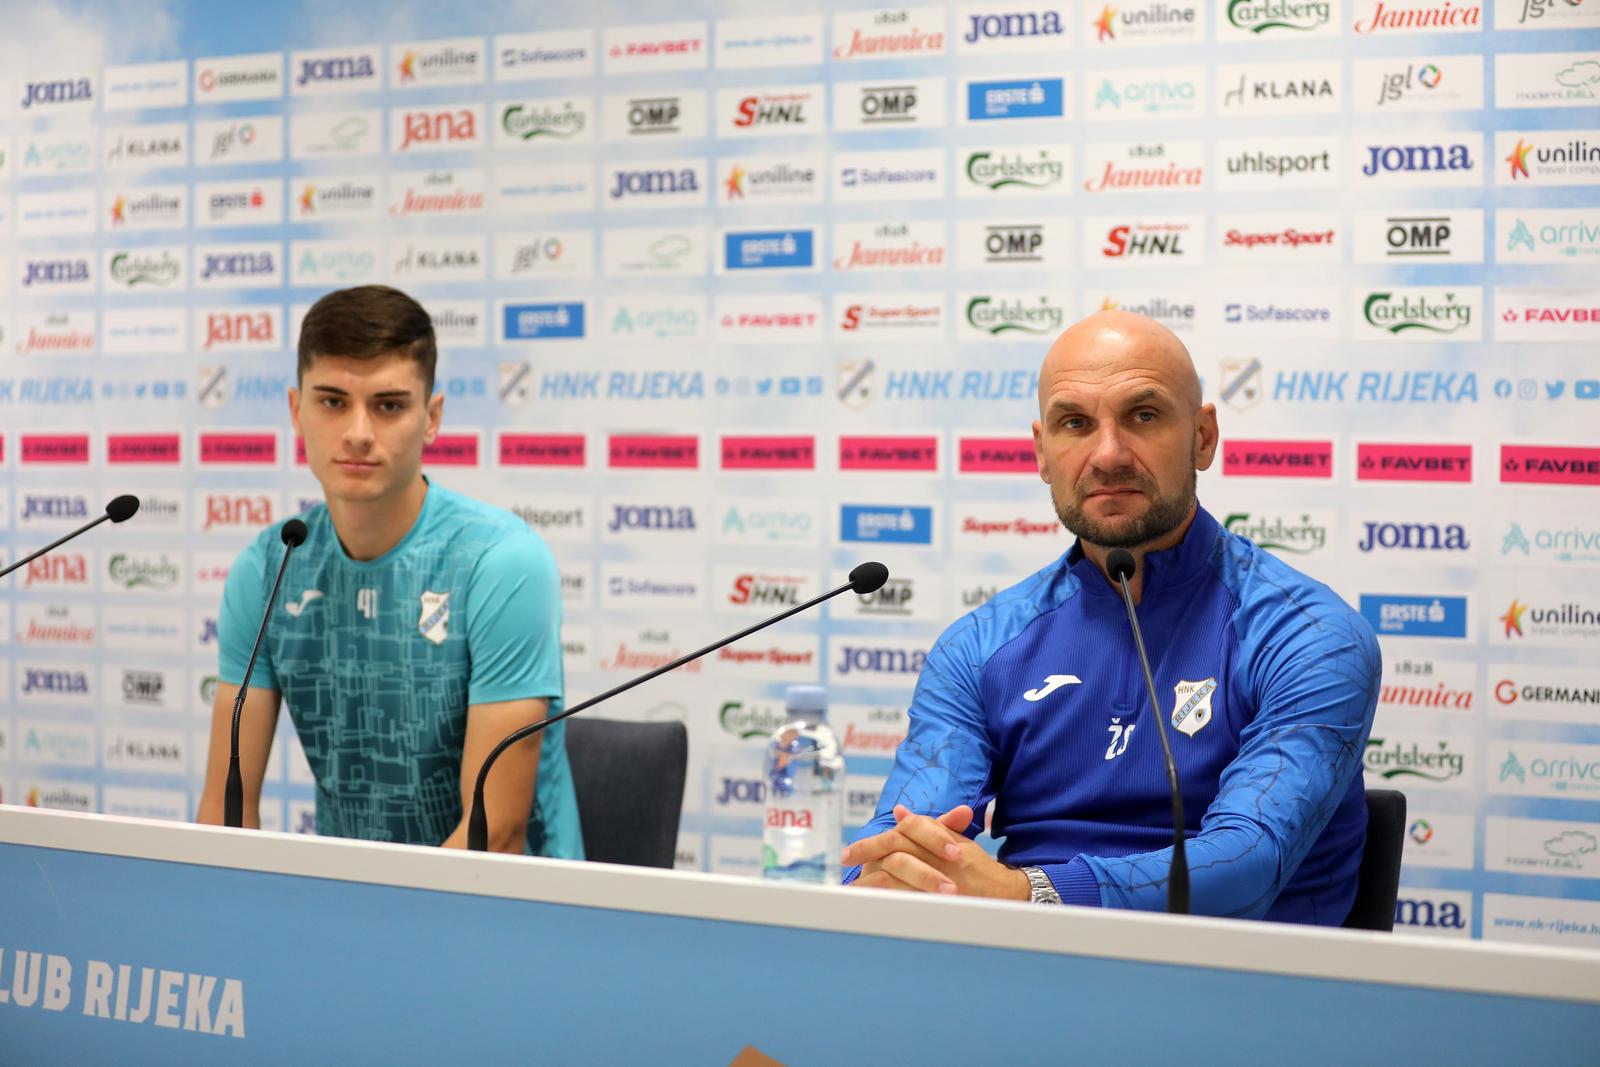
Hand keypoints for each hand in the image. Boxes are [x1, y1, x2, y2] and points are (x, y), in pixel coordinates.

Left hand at [842, 804, 1029, 900]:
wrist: (1006, 895)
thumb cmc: (978, 868)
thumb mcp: (956, 841)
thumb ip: (929, 826)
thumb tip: (900, 811)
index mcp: (942, 841)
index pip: (905, 830)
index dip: (877, 838)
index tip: (852, 851)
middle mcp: (940, 858)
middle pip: (896, 848)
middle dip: (867, 852)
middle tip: (844, 859)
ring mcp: (940, 881)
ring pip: (898, 875)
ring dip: (871, 880)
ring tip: (850, 886)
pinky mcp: (940, 902)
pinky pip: (906, 901)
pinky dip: (885, 902)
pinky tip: (868, 905)